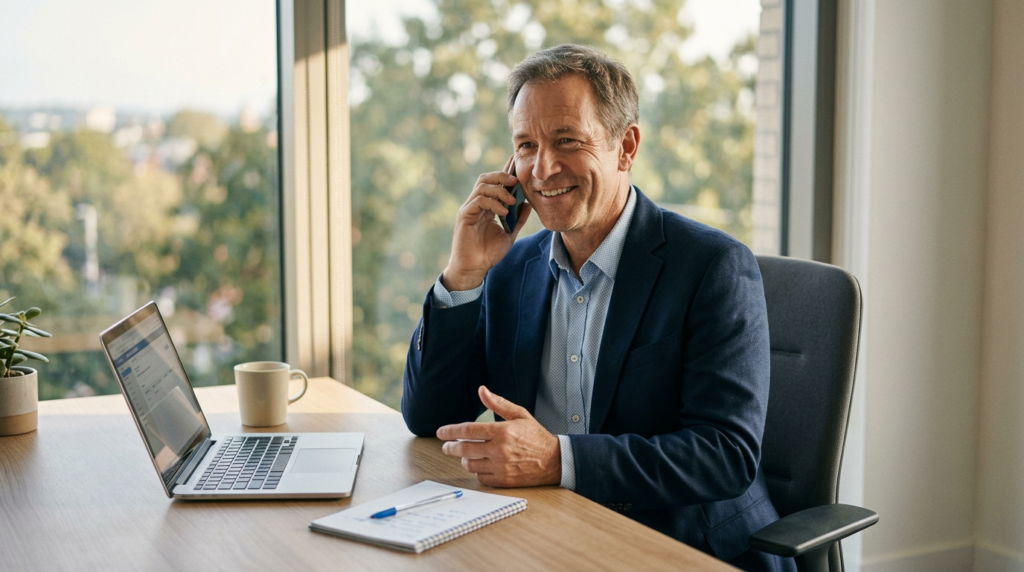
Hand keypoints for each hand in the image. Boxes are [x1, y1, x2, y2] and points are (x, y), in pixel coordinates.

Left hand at [437, 386, 560, 487]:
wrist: (554, 460)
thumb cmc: (536, 436)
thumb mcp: (519, 414)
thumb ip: (498, 403)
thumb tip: (482, 390)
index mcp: (502, 431)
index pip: (467, 431)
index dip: (450, 431)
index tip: (441, 432)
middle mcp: (499, 450)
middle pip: (464, 449)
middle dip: (451, 447)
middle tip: (447, 446)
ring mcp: (501, 467)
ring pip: (470, 465)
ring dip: (464, 459)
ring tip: (466, 455)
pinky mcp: (504, 480)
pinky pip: (481, 477)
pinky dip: (477, 471)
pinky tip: (480, 465)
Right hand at [441, 157, 532, 291]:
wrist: (474, 269)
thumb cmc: (488, 253)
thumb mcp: (509, 234)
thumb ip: (518, 219)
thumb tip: (529, 203)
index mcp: (486, 206)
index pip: (495, 183)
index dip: (505, 171)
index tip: (516, 161)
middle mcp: (476, 204)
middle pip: (486, 178)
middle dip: (501, 175)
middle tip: (516, 181)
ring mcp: (469, 209)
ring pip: (482, 186)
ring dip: (499, 190)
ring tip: (512, 200)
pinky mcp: (464, 216)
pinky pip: (478, 201)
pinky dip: (493, 203)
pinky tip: (504, 211)